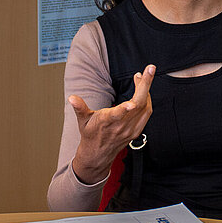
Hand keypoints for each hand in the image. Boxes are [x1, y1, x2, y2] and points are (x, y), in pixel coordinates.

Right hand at [69, 65, 154, 183]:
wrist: (98, 153)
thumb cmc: (90, 134)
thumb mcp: (82, 121)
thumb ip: (79, 108)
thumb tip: (72, 98)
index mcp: (107, 122)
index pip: (117, 116)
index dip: (124, 109)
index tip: (131, 103)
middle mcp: (121, 126)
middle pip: (138, 105)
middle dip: (145, 85)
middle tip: (149, 69)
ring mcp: (131, 129)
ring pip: (145, 107)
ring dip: (146, 89)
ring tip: (142, 77)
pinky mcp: (137, 130)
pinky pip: (147, 112)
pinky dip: (147, 99)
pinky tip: (143, 90)